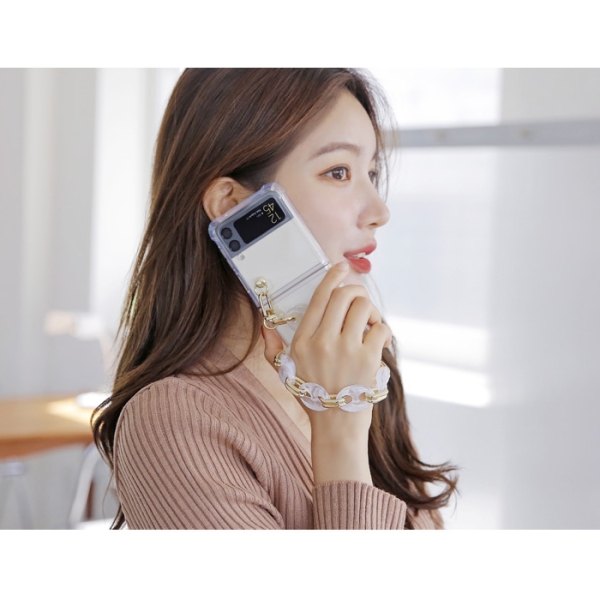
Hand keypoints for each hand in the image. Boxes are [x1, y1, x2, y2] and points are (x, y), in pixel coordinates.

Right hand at [262, 261, 392, 484]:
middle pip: (344, 296)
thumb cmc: (313, 396)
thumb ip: (272, 348)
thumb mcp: (284, 372)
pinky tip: (378, 341)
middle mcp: (322, 342)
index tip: (341, 268)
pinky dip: (383, 331)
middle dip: (356, 292)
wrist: (337, 426)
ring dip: (371, 311)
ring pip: (364, 308)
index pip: (319, 298)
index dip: (332, 277)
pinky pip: (381, 329)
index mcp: (302, 341)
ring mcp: (346, 350)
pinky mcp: (368, 359)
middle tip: (360, 304)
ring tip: (370, 324)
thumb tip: (265, 324)